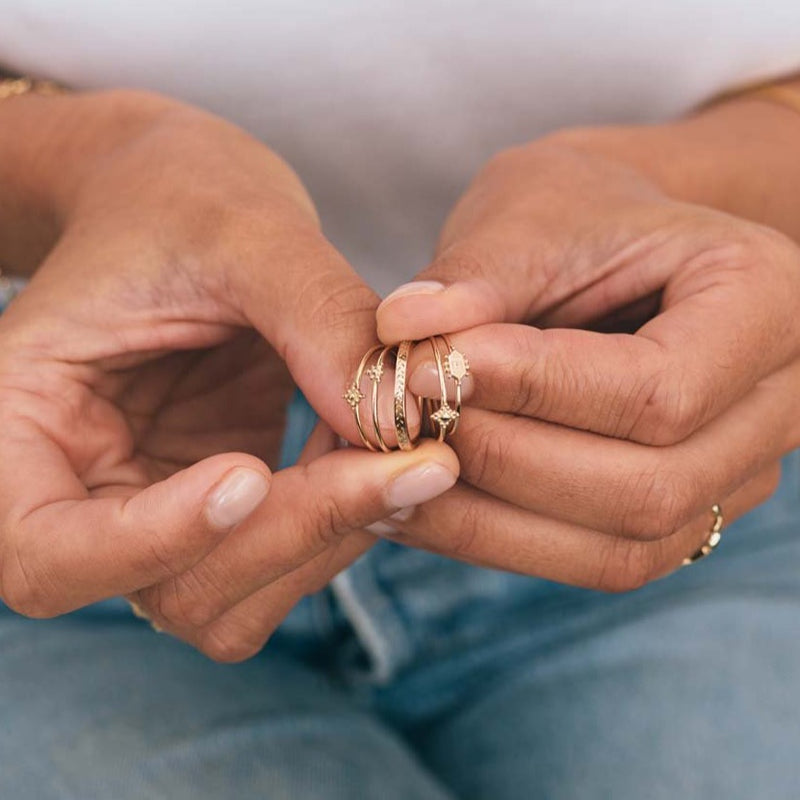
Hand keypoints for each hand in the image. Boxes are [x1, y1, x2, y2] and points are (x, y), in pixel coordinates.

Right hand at [0, 89, 455, 658]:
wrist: (189, 205)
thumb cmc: (180, 199)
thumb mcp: (240, 231)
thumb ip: (316, 317)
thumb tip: (399, 420)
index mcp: (22, 421)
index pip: (44, 549)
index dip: (149, 541)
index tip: (250, 471)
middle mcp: (79, 492)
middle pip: (168, 589)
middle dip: (295, 535)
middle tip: (417, 462)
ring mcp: (156, 513)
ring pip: (234, 600)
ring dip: (333, 542)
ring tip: (418, 455)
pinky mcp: (223, 511)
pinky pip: (283, 564)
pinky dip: (346, 528)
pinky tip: (395, 458)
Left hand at [374, 121, 799, 590]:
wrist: (616, 249)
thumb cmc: (582, 212)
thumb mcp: (533, 210)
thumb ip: (476, 274)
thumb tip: (400, 330)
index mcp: (767, 305)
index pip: (658, 390)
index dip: (531, 390)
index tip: (420, 366)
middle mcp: (775, 407)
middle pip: (647, 489)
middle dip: (506, 462)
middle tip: (407, 420)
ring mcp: (732, 475)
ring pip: (619, 548)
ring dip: (490, 519)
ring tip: (391, 471)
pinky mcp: (676, 515)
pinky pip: (592, 559)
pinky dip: (498, 538)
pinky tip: (420, 501)